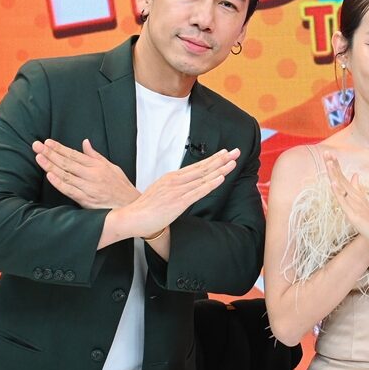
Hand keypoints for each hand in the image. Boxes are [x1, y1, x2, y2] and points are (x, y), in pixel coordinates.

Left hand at [35, 138, 137, 209]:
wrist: (131, 206)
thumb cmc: (121, 187)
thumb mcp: (111, 167)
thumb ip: (95, 156)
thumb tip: (85, 143)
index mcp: (97, 165)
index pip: (74, 154)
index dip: (59, 148)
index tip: (47, 142)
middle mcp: (91, 174)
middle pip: (67, 162)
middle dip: (50, 153)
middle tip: (37, 146)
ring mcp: (88, 187)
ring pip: (66, 175)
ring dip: (51, 166)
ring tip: (39, 157)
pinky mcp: (86, 200)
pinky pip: (70, 190)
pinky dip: (59, 183)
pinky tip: (50, 176)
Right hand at [108, 147, 238, 240]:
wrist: (132, 218)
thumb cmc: (145, 208)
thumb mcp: (160, 191)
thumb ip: (173, 187)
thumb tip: (184, 186)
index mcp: (171, 178)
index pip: (197, 166)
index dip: (212, 159)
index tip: (224, 153)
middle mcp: (176, 181)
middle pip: (203, 168)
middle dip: (221, 159)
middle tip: (235, 152)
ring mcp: (178, 191)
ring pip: (203, 178)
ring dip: (220, 169)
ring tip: (232, 162)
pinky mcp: (178, 203)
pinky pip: (198, 192)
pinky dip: (211, 184)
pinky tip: (220, 178)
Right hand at [323, 156, 368, 248]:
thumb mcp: (363, 199)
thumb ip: (357, 187)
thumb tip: (355, 174)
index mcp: (351, 194)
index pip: (341, 176)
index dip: (335, 165)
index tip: (329, 152)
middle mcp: (348, 199)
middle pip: (338, 179)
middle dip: (332, 166)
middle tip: (325, 153)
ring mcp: (349, 206)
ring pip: (339, 188)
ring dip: (334, 175)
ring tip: (329, 164)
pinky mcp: (352, 214)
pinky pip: (344, 202)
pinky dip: (338, 192)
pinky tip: (333, 183)